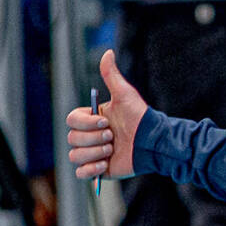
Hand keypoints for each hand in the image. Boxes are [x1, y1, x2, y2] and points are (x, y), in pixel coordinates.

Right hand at [67, 50, 145, 179]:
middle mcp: (88, 136)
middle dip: (94, 138)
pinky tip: (105, 164)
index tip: (106, 122)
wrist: (154, 142)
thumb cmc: (140, 117)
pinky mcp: (98, 170)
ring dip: (94, 153)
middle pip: (72, 138)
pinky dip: (90, 170)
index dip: (86, 123)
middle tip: (113, 137)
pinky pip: (80, 173)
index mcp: (90, 119)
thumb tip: (108, 52)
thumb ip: (112, 75)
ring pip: (74, 156)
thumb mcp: (125, 95)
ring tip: (112, 150)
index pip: (71, 120)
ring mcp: (92, 154)